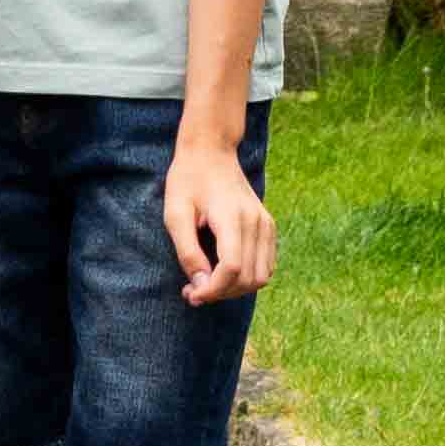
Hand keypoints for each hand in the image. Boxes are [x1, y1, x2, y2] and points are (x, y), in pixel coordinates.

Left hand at [162, 134, 272, 302]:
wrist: (211, 151)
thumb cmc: (188, 181)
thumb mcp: (175, 214)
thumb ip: (187, 252)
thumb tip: (201, 287)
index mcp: (231, 217)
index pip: (231, 268)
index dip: (212, 290)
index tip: (190, 294)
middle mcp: (256, 222)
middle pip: (247, 278)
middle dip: (220, 293)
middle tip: (193, 292)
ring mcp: (266, 224)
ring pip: (261, 277)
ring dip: (235, 290)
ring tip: (208, 284)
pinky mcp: (268, 226)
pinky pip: (266, 266)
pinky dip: (247, 278)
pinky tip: (223, 273)